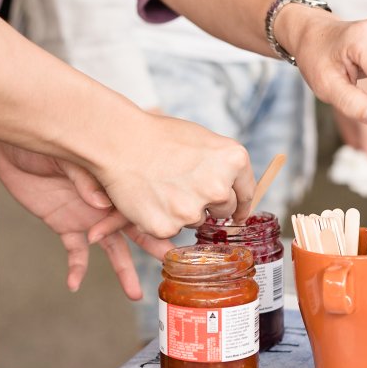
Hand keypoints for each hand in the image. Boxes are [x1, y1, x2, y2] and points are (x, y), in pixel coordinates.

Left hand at [0, 136, 172, 298]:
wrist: (16, 141)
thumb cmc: (49, 139)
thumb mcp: (69, 153)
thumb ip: (87, 177)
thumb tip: (101, 204)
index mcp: (115, 182)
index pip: (136, 205)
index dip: (143, 220)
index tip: (154, 232)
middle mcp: (107, 203)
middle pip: (136, 228)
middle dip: (153, 245)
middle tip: (170, 262)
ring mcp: (89, 217)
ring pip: (112, 248)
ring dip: (123, 270)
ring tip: (135, 294)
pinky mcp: (66, 226)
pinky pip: (75, 253)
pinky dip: (76, 269)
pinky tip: (73, 284)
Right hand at [89, 112, 255, 238]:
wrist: (118, 141)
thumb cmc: (159, 137)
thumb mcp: (204, 141)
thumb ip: (223, 166)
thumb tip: (235, 191)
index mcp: (234, 161)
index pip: (247, 193)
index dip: (240, 203)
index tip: (237, 212)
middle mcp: (219, 188)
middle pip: (226, 211)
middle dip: (210, 205)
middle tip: (184, 188)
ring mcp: (193, 210)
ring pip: (197, 221)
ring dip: (184, 212)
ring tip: (162, 187)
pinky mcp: (168, 227)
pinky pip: (172, 230)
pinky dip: (161, 219)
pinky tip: (150, 199)